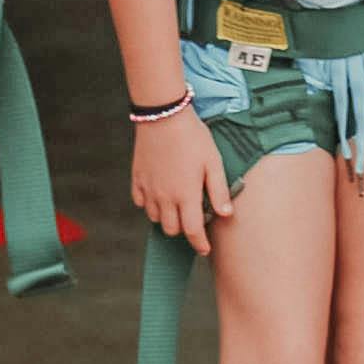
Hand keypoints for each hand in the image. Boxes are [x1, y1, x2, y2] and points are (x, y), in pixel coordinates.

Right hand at [132, 110, 235, 254]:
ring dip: (166, 218)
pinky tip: (159, 194)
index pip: (192, 231)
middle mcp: (165, 197)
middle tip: (193, 220)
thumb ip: (219, 190)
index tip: (205, 249)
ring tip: (177, 206)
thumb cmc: (192, 136)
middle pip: (172, 229)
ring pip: (155, 218)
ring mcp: (149, 189)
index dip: (199, 244)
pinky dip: (150, 205)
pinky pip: (140, 203)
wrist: (163, 115)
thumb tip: (226, 214)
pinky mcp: (137, 178)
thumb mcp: (213, 161)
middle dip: (184, 230)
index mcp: (186, 195)